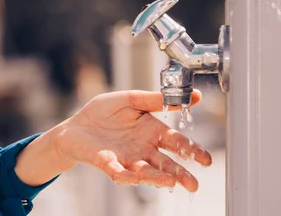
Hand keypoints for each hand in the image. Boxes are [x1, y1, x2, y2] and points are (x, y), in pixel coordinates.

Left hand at [51, 89, 211, 191]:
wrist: (75, 125)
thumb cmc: (103, 112)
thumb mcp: (130, 99)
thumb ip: (156, 99)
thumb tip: (192, 95)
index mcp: (151, 131)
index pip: (175, 142)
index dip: (191, 150)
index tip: (205, 159)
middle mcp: (142, 149)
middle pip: (165, 163)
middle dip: (180, 173)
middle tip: (193, 184)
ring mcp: (126, 158)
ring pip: (146, 171)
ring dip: (158, 178)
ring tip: (171, 182)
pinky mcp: (107, 163)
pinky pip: (118, 172)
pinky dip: (126, 176)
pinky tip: (134, 178)